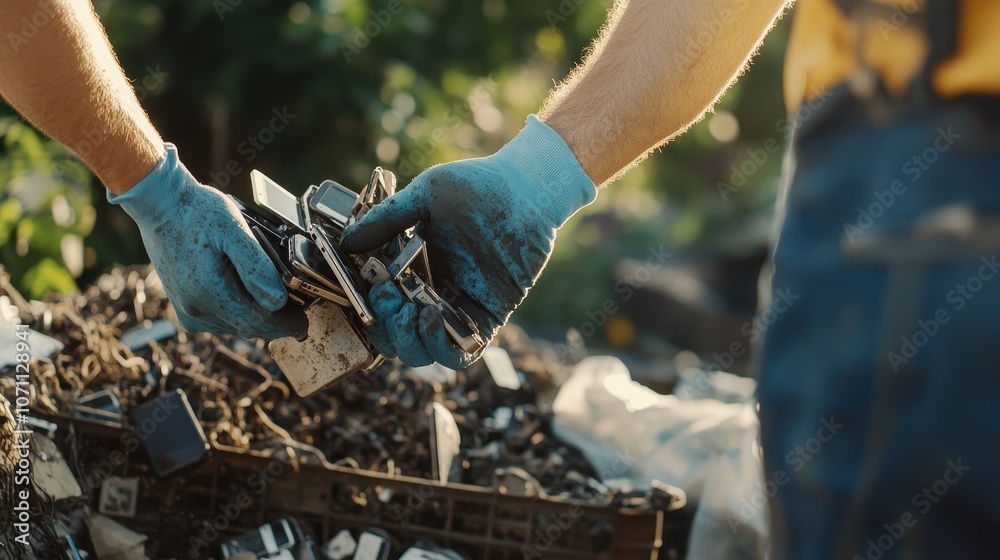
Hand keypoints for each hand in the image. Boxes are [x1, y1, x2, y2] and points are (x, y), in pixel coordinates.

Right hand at [109, 144, 305, 338]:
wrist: (159, 204)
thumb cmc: (197, 211)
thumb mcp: (234, 230)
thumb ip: (257, 267)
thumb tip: (277, 301)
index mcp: (209, 293)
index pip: (258, 324)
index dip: (285, 325)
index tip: (304, 322)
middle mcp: (195, 309)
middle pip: (246, 328)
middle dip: (274, 322)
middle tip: (297, 310)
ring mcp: (187, 309)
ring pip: (233, 326)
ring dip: (256, 318)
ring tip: (277, 300)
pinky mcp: (182, 305)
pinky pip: (218, 320)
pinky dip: (237, 313)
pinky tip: (249, 297)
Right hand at [340, 116, 596, 367]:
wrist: (525, 191)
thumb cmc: (475, 188)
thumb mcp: (425, 196)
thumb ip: (386, 220)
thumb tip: (346, 243)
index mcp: (407, 271)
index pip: (378, 308)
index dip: (370, 308)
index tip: (374, 287)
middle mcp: (428, 296)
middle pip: (396, 339)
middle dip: (389, 329)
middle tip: (395, 301)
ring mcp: (457, 310)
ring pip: (425, 353)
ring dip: (412, 342)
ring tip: (418, 311)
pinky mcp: (487, 318)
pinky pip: (462, 352)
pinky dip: (444, 347)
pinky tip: (436, 316)